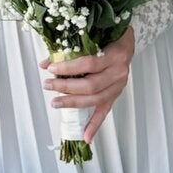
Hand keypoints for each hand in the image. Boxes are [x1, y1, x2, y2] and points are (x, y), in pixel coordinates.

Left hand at [40, 27, 135, 144]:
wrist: (127, 41)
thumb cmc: (109, 36)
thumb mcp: (92, 37)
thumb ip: (69, 49)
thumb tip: (45, 63)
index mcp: (114, 55)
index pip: (88, 64)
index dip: (68, 67)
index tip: (51, 68)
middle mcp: (118, 72)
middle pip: (90, 85)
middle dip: (66, 86)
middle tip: (48, 84)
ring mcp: (118, 85)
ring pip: (95, 99)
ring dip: (73, 102)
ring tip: (55, 102)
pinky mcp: (116, 95)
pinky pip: (105, 112)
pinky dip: (94, 125)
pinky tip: (85, 137)